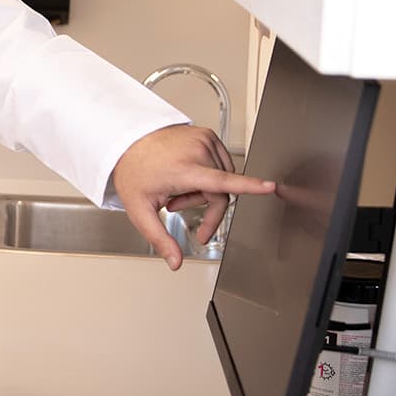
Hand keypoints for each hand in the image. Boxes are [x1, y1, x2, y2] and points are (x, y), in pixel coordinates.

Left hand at [111, 124, 274, 269]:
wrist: (126, 142)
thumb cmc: (133, 172)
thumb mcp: (140, 210)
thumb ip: (159, 238)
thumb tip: (176, 261)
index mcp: (184, 169)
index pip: (223, 181)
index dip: (250, 186)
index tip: (269, 187)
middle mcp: (196, 151)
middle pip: (221, 191)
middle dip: (203, 205)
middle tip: (175, 206)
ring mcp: (203, 140)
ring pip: (222, 177)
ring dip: (205, 189)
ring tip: (176, 188)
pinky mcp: (207, 134)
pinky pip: (219, 162)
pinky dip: (207, 173)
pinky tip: (185, 174)